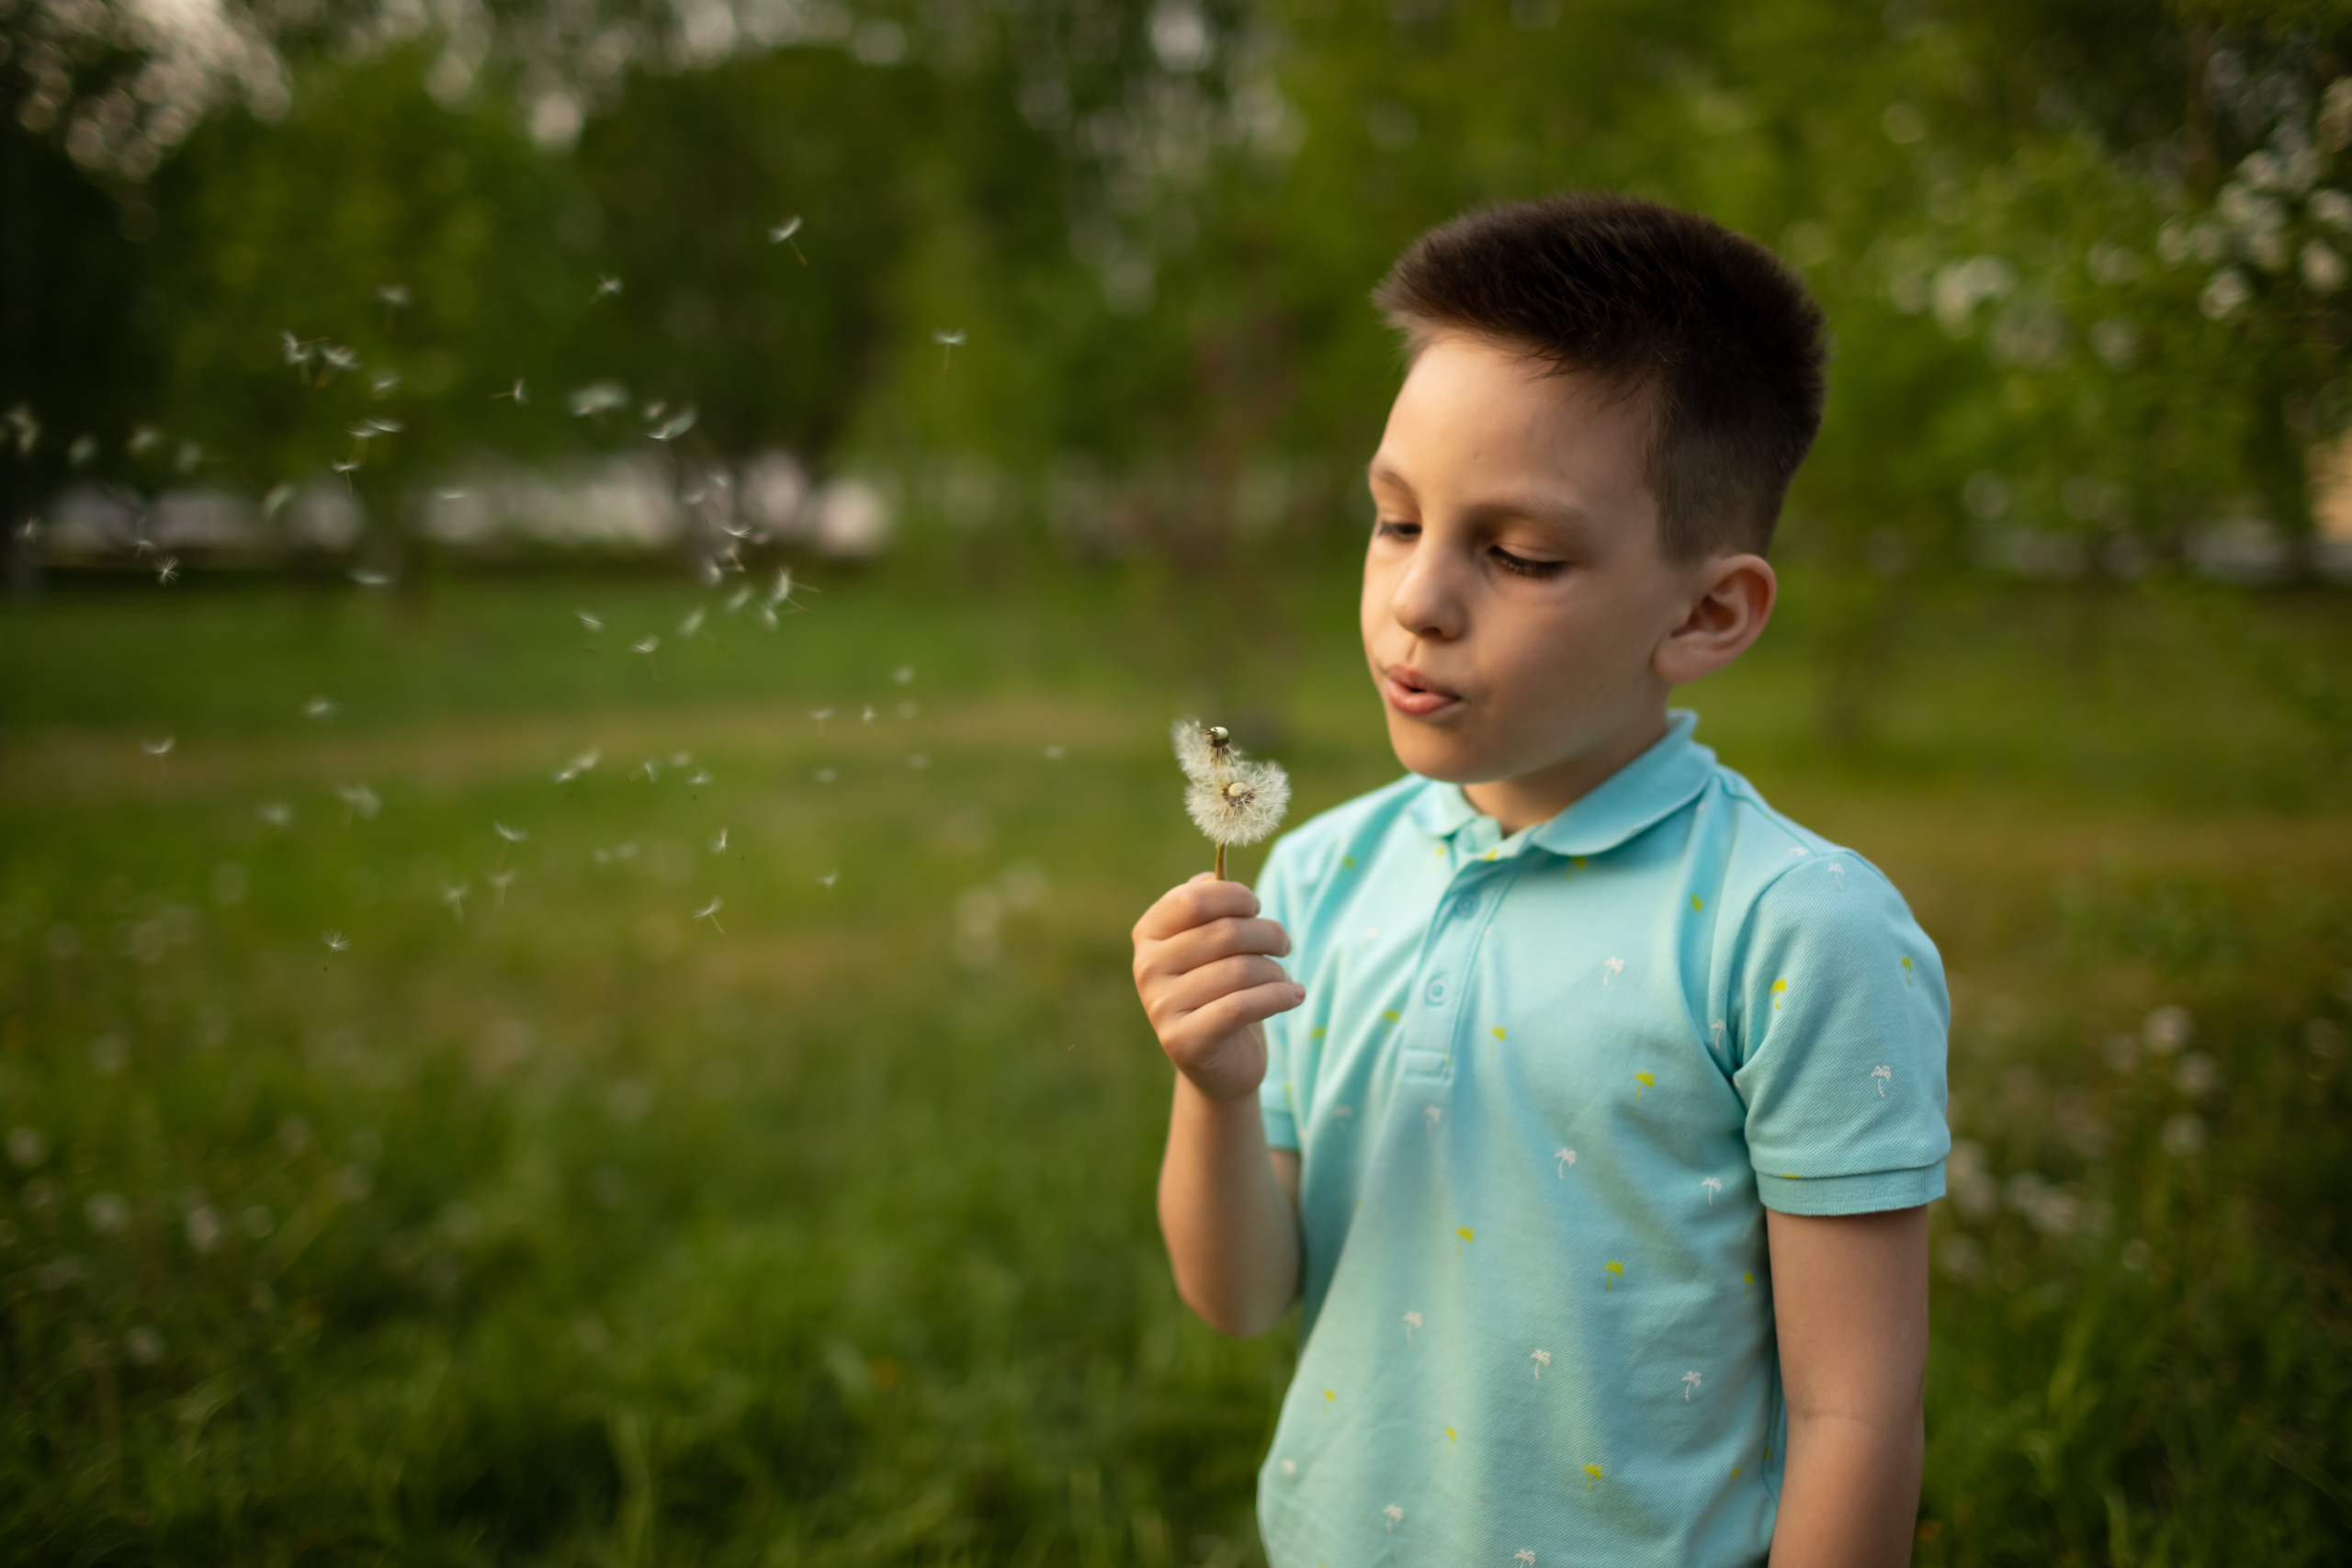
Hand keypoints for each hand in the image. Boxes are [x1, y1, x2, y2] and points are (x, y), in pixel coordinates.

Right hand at [1132, 874, 1305, 1101]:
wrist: (1219, 1062)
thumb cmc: (1219, 990)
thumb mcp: (1210, 945)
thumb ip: (1208, 907)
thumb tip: (1214, 876)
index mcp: (1148, 933)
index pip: (1194, 899)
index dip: (1236, 897)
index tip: (1257, 908)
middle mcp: (1146, 967)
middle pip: (1226, 933)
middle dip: (1268, 933)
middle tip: (1284, 944)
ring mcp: (1160, 1006)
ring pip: (1241, 970)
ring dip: (1276, 971)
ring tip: (1283, 977)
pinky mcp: (1183, 1041)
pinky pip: (1244, 1006)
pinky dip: (1279, 997)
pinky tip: (1294, 995)